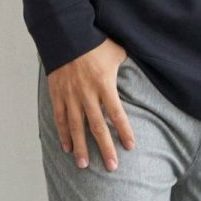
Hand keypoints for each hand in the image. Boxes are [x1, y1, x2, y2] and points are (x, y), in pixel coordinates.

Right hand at [46, 40, 135, 170]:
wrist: (64, 34)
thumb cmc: (94, 42)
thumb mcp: (117, 52)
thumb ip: (127, 66)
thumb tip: (143, 70)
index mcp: (104, 85)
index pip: (117, 114)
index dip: (124, 131)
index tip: (130, 147)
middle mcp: (87, 94)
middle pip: (97, 127)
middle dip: (105, 148)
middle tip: (111, 166)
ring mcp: (70, 96)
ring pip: (76, 127)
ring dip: (81, 147)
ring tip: (84, 165)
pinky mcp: (57, 94)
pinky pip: (60, 118)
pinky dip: (63, 134)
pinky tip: (67, 148)